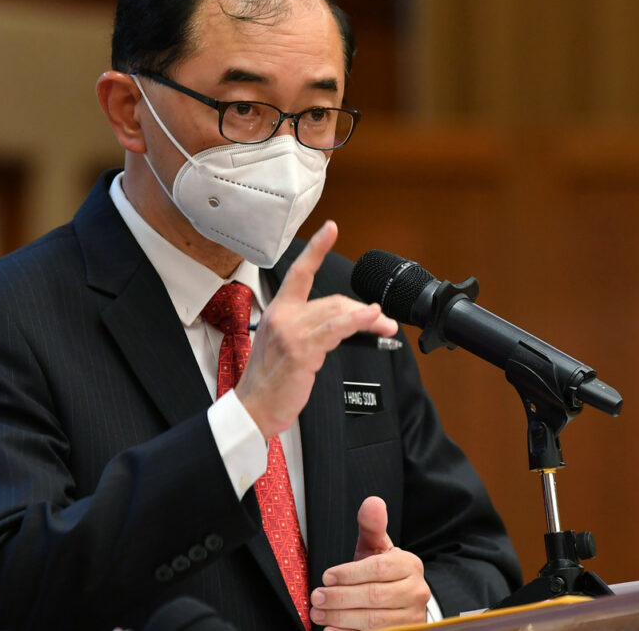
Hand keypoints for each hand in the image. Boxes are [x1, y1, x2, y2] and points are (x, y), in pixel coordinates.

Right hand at [236, 221, 396, 439]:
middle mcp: (283, 316)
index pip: (299, 272)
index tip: (331, 229)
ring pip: (338, 311)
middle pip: (332, 299)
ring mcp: (291, 332)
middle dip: (362, 309)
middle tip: (383, 322)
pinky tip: (371, 319)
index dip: (316, 248)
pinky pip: (336, 328)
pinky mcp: (301, 350)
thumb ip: (309, 329)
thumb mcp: (284, 347)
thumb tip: (342, 324)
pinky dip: (358, 320)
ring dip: (368, 318)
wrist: (253, 409)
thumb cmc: (270, 382)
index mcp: (278, 311)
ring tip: (385, 325)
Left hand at [310, 497, 430, 630]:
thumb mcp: (378, 547)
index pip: (378, 569)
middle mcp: (416, 592)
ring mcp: (412, 617)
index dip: (350, 573)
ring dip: (341, 618)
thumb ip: (372, 526)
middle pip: (374, 597)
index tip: (326, 576)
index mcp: (409, 565)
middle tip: (316, 597)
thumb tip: (372, 502)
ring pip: (374, 620)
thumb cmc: (384, 571)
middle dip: (340, 598)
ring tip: (318, 613)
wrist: (402, 599)